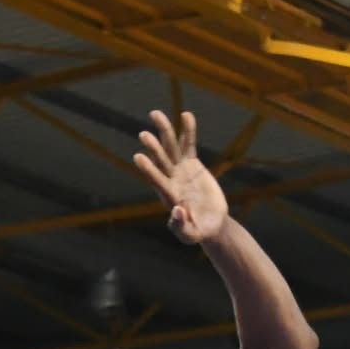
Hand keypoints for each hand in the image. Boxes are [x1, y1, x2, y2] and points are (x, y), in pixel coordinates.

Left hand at [133, 110, 227, 245]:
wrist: (211, 223)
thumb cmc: (200, 231)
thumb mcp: (191, 235)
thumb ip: (181, 226)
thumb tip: (177, 211)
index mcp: (169, 196)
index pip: (157, 180)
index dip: (148, 169)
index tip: (138, 157)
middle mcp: (171, 180)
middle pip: (161, 161)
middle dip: (153, 147)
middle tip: (143, 134)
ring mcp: (180, 170)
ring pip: (171, 147)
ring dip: (164, 131)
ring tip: (155, 113)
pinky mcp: (191, 164)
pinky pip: (189, 144)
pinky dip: (188, 130)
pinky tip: (186, 115)